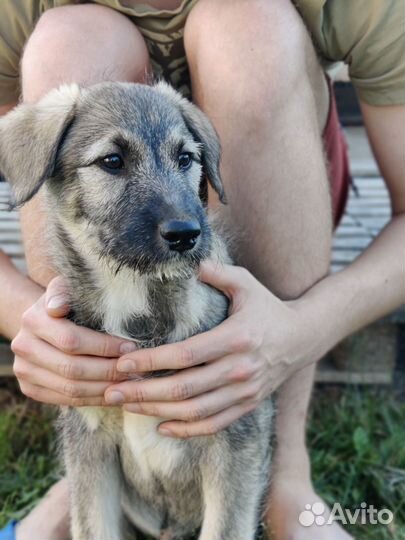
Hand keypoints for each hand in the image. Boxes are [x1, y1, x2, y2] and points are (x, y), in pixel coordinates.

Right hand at [12, 276, 136, 405]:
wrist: (41, 323)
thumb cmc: (65, 304)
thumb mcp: (66, 289)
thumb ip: (63, 293)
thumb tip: (57, 308)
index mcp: (33, 320)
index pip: (72, 340)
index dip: (104, 346)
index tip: (130, 347)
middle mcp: (23, 347)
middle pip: (72, 368)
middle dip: (108, 370)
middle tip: (134, 369)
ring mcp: (24, 370)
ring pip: (70, 389)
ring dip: (103, 388)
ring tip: (128, 383)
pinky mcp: (30, 388)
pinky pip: (66, 400)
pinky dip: (93, 399)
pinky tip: (113, 393)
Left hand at [107, 261, 313, 437]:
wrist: (301, 337)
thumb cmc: (266, 307)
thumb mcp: (246, 283)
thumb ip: (217, 272)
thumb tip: (188, 262)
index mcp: (237, 337)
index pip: (186, 354)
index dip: (151, 361)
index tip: (123, 363)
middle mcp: (241, 368)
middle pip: (185, 388)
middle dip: (143, 391)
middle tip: (111, 391)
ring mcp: (246, 391)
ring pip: (195, 410)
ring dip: (157, 411)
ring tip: (128, 406)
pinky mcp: (248, 404)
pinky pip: (214, 425)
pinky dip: (187, 429)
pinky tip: (162, 426)